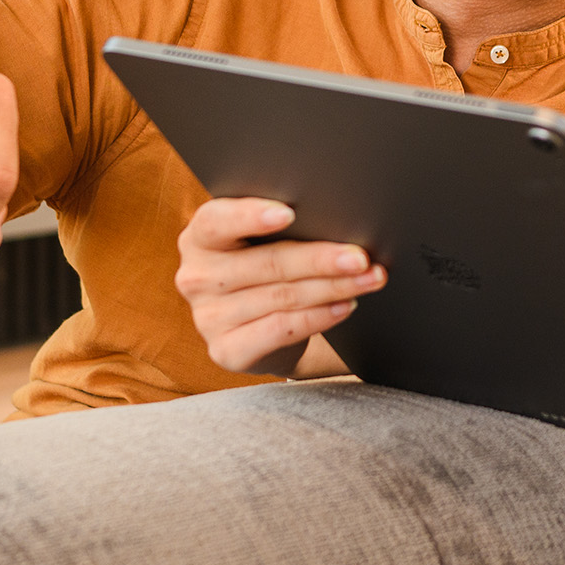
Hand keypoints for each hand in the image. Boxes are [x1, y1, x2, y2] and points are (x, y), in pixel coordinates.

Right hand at [177, 197, 385, 377]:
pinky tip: (344, 306)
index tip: (290, 212)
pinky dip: (319, 317)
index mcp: (200, 237)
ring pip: (282, 297)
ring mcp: (207, 318)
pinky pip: (281, 330)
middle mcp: (196, 277)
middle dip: (321, 259)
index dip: (251, 215)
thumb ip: (283, 224)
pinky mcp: (226, 351)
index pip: (217, 221)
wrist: (262, 324)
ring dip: (333, 288)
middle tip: (359, 257)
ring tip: (367, 279)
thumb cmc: (267, 264)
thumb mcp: (263, 239)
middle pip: (267, 263)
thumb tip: (337, 215)